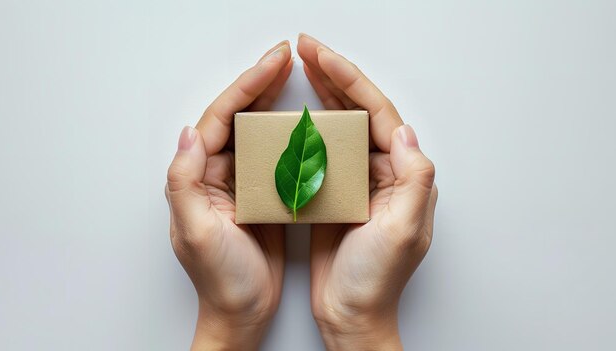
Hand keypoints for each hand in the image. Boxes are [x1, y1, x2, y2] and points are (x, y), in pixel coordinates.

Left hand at [165, 40, 293, 349]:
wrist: (243, 312)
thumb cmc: (220, 280)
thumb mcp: (197, 233)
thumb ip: (185, 182)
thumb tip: (189, 132)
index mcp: (197, 177)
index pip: (218, 120)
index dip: (245, 87)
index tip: (272, 64)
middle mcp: (214, 174)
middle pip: (235, 117)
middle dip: (259, 84)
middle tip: (285, 57)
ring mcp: (238, 183)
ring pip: (254, 131)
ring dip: (272, 102)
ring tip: (293, 77)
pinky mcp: (260, 195)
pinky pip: (272, 154)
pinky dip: (285, 133)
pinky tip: (302, 122)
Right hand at [298, 34, 437, 349]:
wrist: (350, 313)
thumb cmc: (376, 279)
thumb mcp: (404, 231)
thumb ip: (413, 179)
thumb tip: (404, 130)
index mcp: (404, 174)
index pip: (378, 113)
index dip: (350, 80)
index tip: (321, 57)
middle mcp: (385, 171)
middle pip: (360, 111)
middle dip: (334, 76)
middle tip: (307, 49)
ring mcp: (359, 180)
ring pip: (342, 125)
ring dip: (323, 94)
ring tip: (302, 68)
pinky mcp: (336, 192)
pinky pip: (324, 149)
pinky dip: (310, 127)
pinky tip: (294, 114)